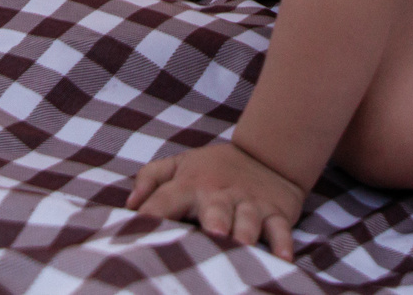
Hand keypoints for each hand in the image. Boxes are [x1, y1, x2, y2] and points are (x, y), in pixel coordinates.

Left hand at [127, 139, 306, 259]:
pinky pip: (280, 229)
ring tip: (242, 247)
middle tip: (212, 235)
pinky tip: (282, 258)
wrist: (267, 153)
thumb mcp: (180, 163)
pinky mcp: (276, 213)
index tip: (136, 235)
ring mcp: (250, 204)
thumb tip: (130, 205)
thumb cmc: (214, 168)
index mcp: (191, 184)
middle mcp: (220, 194)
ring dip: (245, 234)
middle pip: (215, 209)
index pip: (166, 199)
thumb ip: (150, 178)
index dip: (151, 214)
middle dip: (214, 222)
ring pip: (248, 220)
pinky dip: (283, 244)